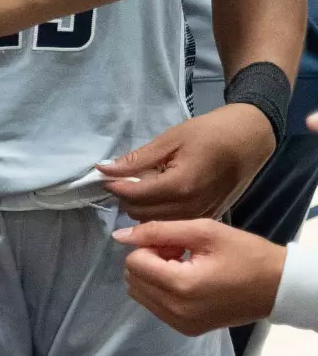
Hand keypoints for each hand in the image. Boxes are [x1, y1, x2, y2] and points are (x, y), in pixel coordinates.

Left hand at [99, 105, 276, 219]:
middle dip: (130, 197)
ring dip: (144, 207)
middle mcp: (189, 207)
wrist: (252, 138)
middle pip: (139, 214)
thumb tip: (103, 169)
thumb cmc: (212, 132)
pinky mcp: (207, 218)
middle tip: (136, 178)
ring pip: (153, 223)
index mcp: (180, 186)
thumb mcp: (171, 138)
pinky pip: (172, 223)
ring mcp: (199, 216)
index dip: (117, 186)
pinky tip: (166, 195)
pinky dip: (161, 213)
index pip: (133, 196)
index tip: (112, 176)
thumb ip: (137, 159)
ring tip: (153, 184)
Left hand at [111, 220, 286, 335]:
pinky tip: (188, 281)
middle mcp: (174, 310)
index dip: (150, 246)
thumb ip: (159, 230)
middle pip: (132, 279)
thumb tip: (119, 237)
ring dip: (153, 276)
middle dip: (149, 261)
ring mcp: (178, 323)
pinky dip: (162, 290)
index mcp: (180, 285)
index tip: (176, 243)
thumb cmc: (247, 254)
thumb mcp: (205, 232)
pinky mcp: (184, 329)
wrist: (278, 286)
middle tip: (180, 252)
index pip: (134, 262)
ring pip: (139, 294)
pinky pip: (155, 306)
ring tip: (184, 266)